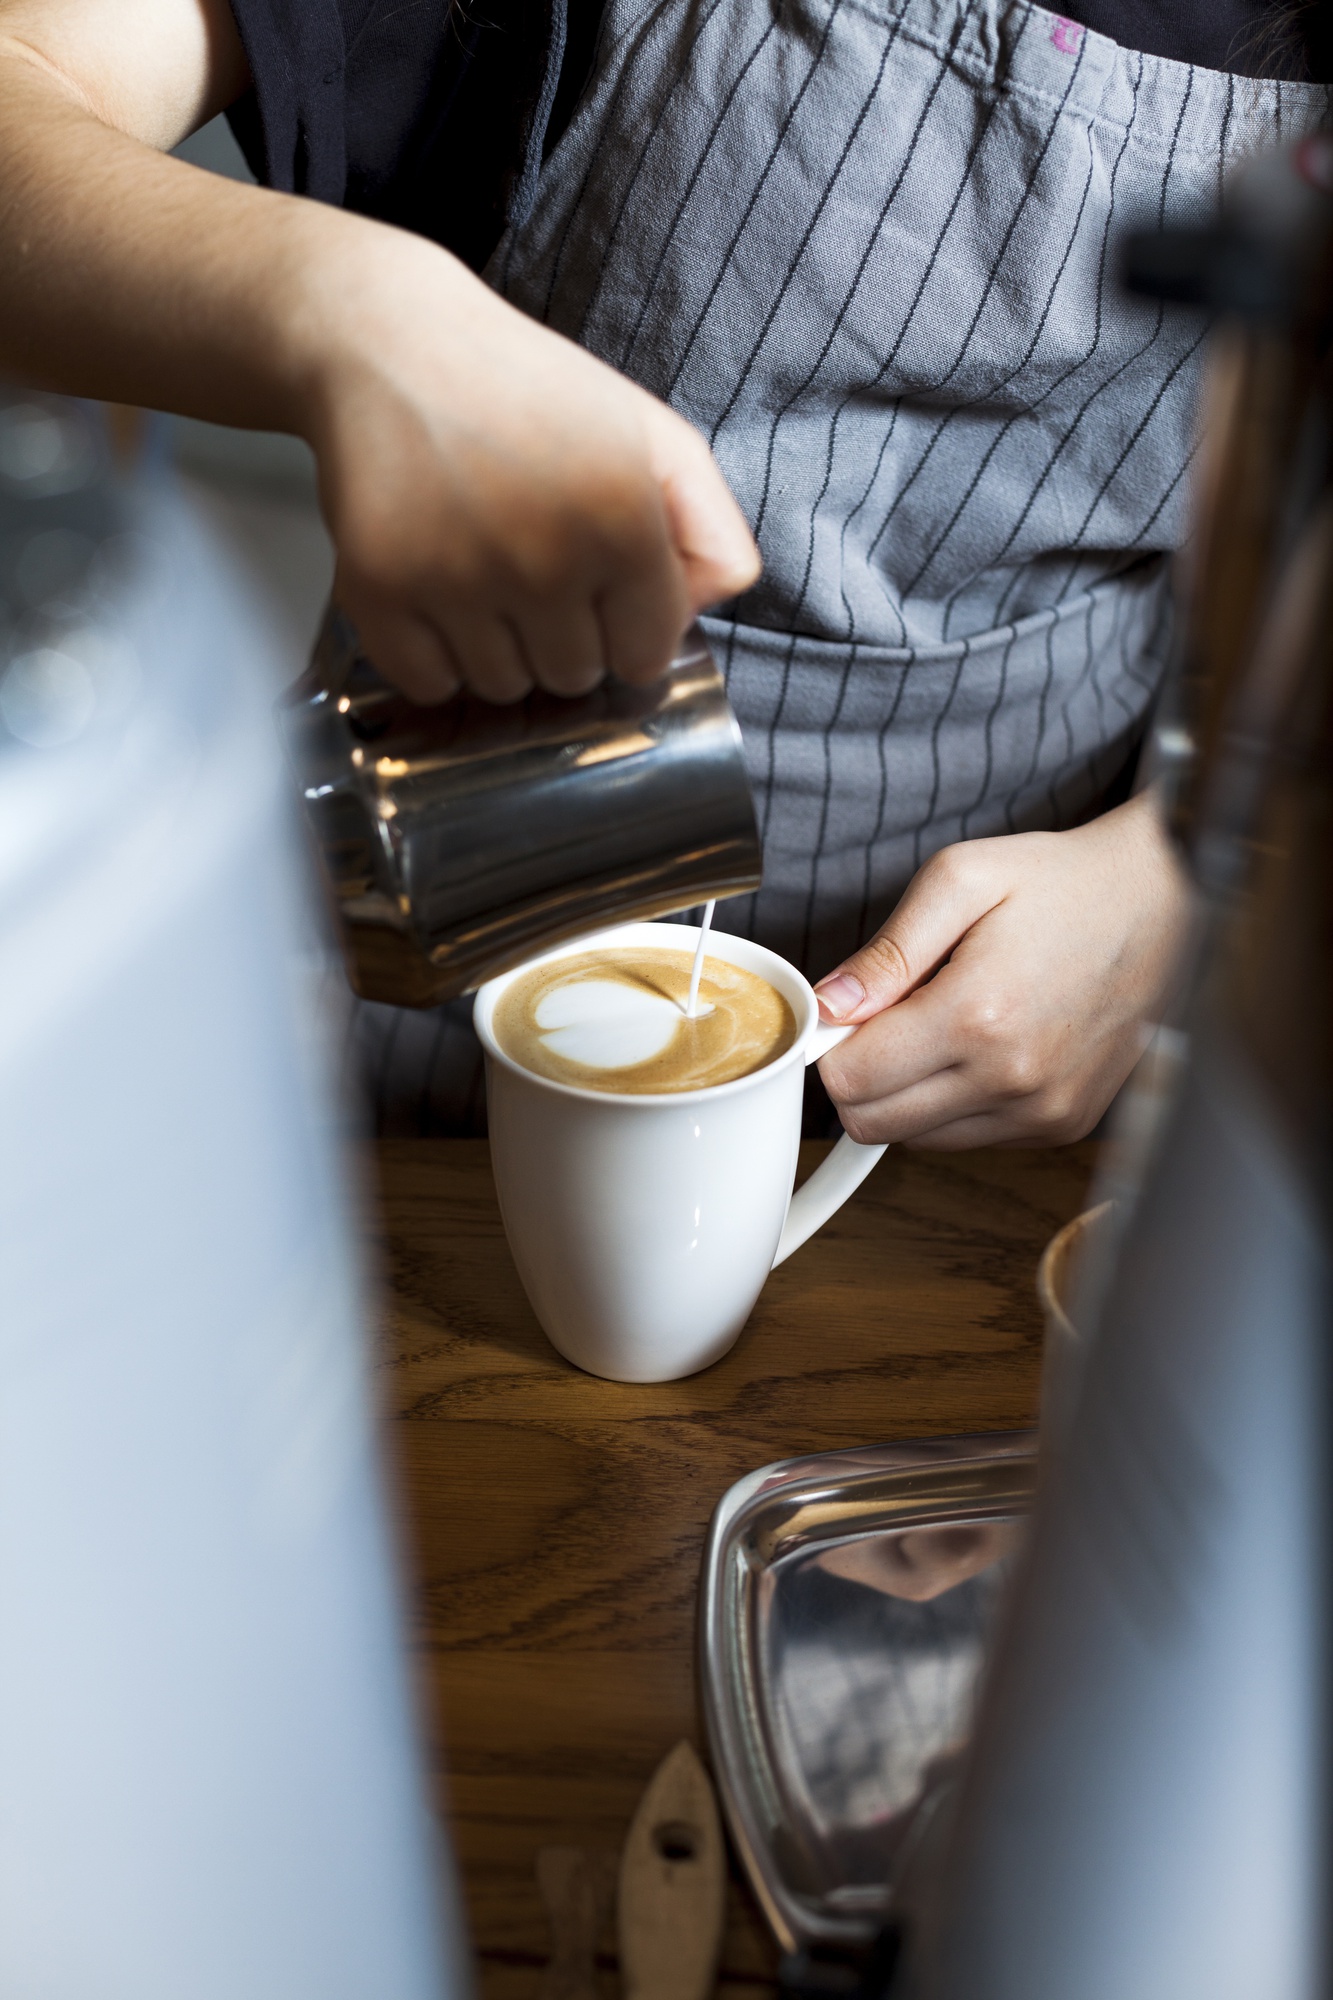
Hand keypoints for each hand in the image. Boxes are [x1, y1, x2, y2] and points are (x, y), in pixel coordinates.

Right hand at [301, 232, 759, 703]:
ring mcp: (455, 579)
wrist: (392, 343)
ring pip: (502, 687)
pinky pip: (427, 682)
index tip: (600, 588)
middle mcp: (542, 557)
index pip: (645, 656)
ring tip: (482, 572)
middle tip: (532, 564)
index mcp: (623, 517)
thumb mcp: (649, 433)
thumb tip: (702, 612)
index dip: (626, 629)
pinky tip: (436, 592)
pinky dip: (434, 656)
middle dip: (562, 637)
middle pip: (573, 677)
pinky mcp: (379, 589)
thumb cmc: (528, 393)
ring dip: (498, 649)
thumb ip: (708, 527)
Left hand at [813, 792, 1190, 1148]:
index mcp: (978, 1016)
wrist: (1164, 900)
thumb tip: (830, 1005)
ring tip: (945, 1024)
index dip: (830, 1046)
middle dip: (860, 1074)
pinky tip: (984, 1046)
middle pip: (873, 1123)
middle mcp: (1012, 1079)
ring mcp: (1041, 1110)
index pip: (850, 1081)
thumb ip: (887, 951)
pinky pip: (970, 1138)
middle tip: (887, 1019)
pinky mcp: (1062, 1124)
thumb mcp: (961, 879)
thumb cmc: (1063, 883)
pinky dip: (956, 1102)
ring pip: (917, 1139)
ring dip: (909, 1092)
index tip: (846, 1014)